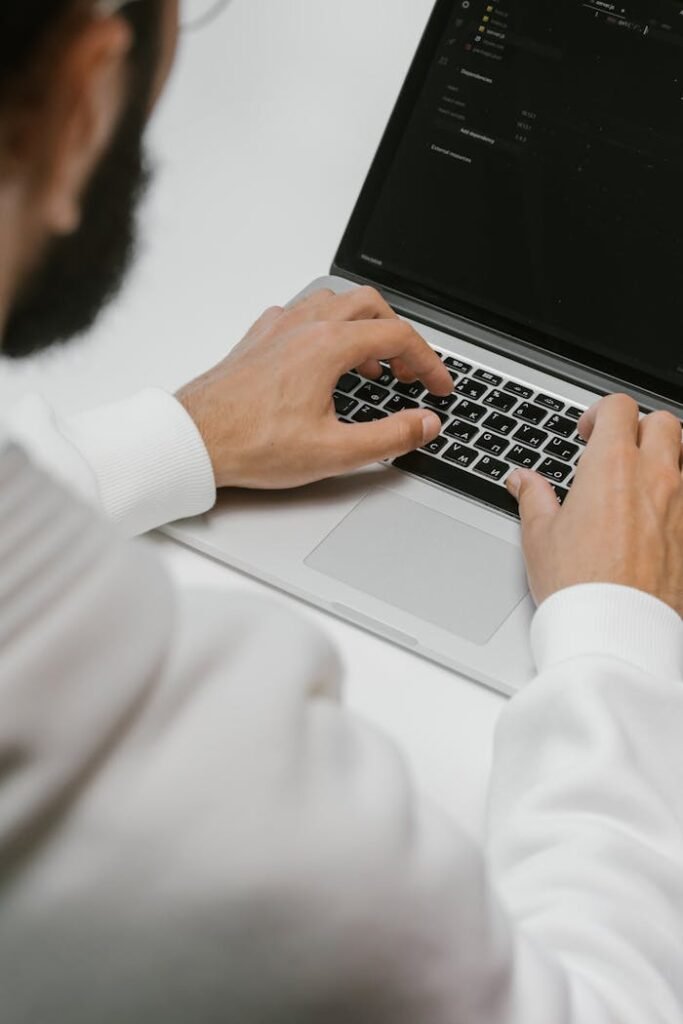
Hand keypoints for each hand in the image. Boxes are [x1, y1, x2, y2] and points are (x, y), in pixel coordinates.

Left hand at [176, 287, 451, 489]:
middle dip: (399, 335)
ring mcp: (278, 328)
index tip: (438, 387)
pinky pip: (302, 313)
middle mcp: (304, 327)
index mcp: (328, 346)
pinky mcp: (258, 339)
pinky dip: (326, 328)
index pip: (398, 338)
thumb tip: (425, 424)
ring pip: (335, 303)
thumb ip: (390, 436)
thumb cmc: (250, 443)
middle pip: (370, 306)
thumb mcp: (334, 452)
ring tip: (371, 366)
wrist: (193, 440)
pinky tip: (322, 359)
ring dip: (363, 327)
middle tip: (408, 370)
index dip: (429, 362)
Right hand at [506, 394, 682, 614]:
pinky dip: (675, 501)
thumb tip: (522, 480)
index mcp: (612, 467)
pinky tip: (654, 522)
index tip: (587, 434)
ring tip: (638, 487)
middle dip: (639, 429)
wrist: (617, 632)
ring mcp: (681, 505)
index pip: (618, 408)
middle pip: (662, 423)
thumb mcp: (540, 536)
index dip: (599, 414)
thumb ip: (533, 498)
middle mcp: (655, 477)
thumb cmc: (579, 586)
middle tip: (616, 453)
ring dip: (663, 461)